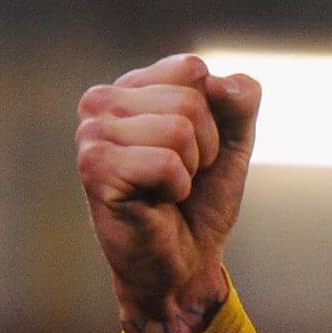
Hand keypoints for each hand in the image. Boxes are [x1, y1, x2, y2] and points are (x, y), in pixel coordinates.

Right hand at [75, 54, 260, 332]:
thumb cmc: (201, 203)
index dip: (214, 117)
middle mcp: (102, 102)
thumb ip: (239, 105)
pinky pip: (167, 162)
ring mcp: (92, 133)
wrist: (186, 263)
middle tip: (183, 176)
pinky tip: (155, 202)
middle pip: (190, 100)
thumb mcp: (233, 146)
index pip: (192, 69)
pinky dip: (176, 188)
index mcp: (131, 88)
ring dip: (191, 170)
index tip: (197, 149)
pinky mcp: (94, 167)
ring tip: (167, 189)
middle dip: (206, 147)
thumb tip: (226, 82)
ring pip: (180, 129)